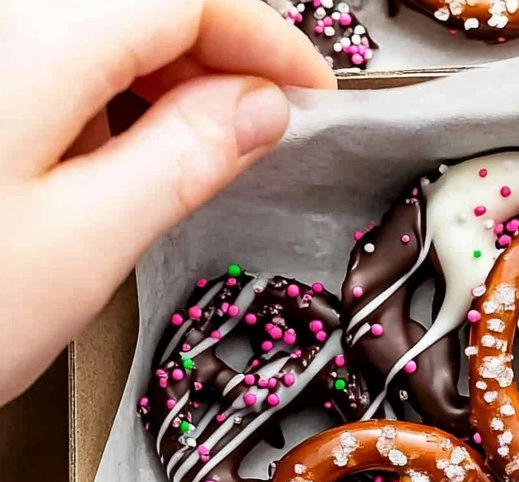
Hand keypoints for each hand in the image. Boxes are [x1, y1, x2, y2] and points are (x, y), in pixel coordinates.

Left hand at [0, 0, 333, 406]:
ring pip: (87, 22)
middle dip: (213, 49)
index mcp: (25, 41)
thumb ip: (185, 159)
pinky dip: (96, 88)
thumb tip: (259, 107)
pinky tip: (106, 147)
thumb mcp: (87, 244)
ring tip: (190, 146)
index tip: (311, 92)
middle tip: (260, 124)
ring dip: (154, 68)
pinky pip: (40, 53)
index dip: (266, 36)